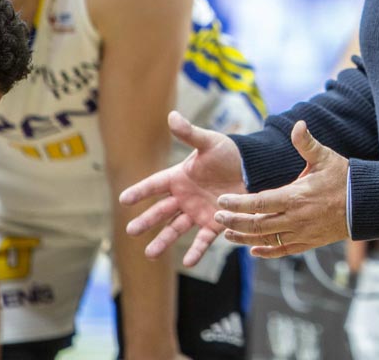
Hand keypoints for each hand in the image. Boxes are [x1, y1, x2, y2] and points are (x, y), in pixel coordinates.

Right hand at [119, 111, 246, 266]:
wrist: (254, 168)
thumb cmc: (229, 153)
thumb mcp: (209, 143)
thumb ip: (189, 134)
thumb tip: (172, 115)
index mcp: (180, 177)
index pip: (154, 185)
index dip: (140, 191)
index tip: (124, 199)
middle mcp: (185, 197)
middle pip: (160, 211)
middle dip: (146, 221)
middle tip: (130, 231)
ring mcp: (198, 211)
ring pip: (176, 228)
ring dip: (163, 241)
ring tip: (150, 254)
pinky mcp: (214, 222)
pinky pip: (203, 239)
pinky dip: (196, 250)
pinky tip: (188, 263)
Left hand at [214, 121, 349, 257]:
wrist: (365, 203)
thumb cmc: (344, 178)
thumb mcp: (325, 157)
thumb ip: (307, 143)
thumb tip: (298, 124)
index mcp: (295, 196)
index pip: (258, 202)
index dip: (238, 203)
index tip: (222, 200)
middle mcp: (295, 218)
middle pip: (257, 224)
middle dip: (234, 222)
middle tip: (218, 218)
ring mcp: (301, 233)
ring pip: (266, 240)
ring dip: (244, 238)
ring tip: (228, 235)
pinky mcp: (309, 242)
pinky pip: (283, 250)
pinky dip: (266, 251)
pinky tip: (254, 249)